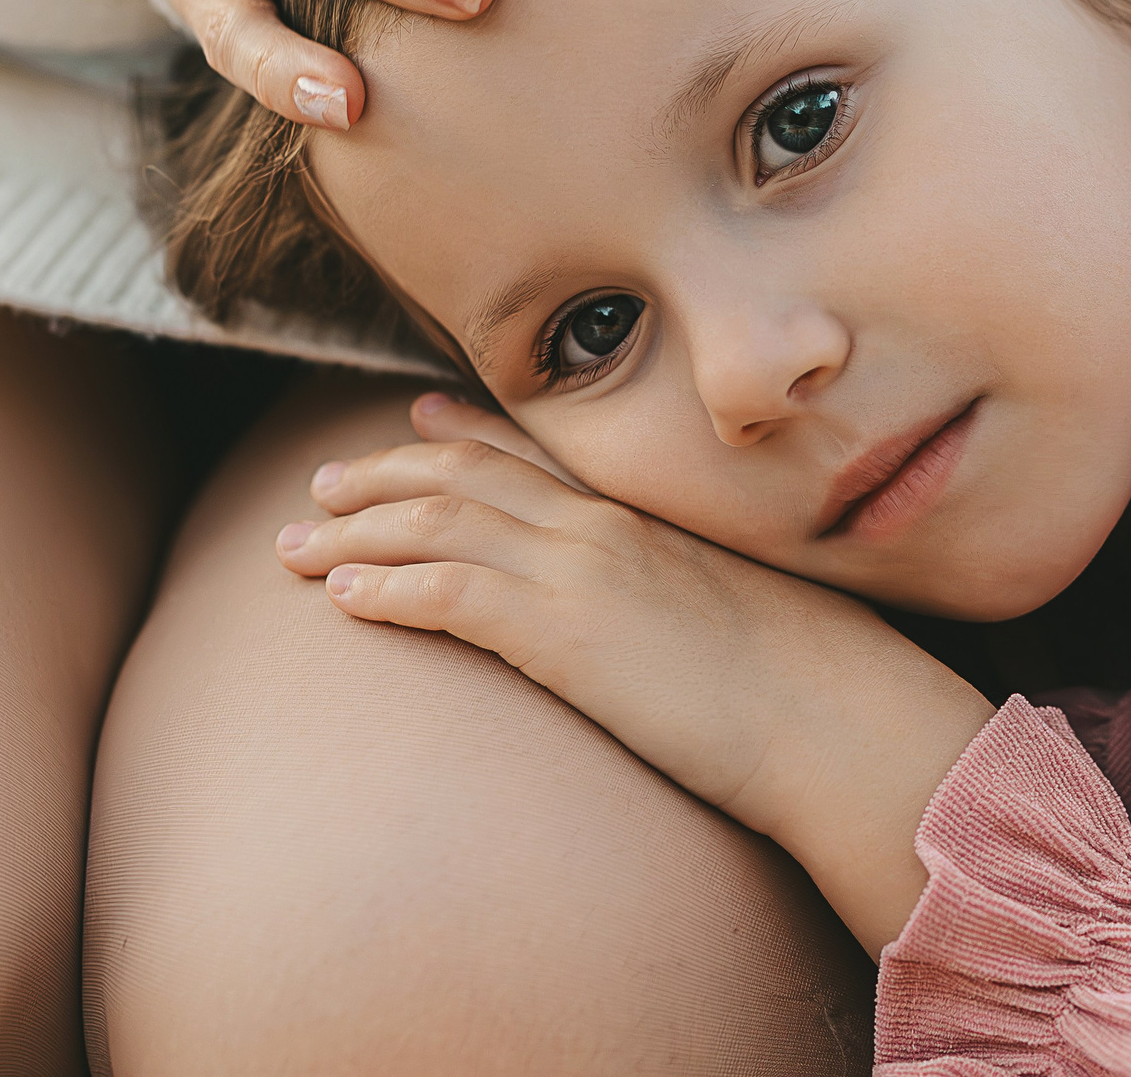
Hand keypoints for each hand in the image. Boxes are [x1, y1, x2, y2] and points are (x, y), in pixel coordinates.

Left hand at [278, 394, 994, 952]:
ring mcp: (582, 572)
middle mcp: (606, 528)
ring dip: (354, 534)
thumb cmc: (811, 685)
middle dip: (380, 475)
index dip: (467, 430)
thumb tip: (676, 620)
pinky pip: (447, 594)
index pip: (541, 455)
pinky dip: (387, 589)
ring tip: (294, 547)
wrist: (837, 716)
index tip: (417, 413)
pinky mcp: (562, 632)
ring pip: (436, 526)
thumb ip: (694, 596)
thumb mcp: (747, 616)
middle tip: (320, 485)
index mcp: (649, 519)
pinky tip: (344, 602)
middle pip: (466, 476)